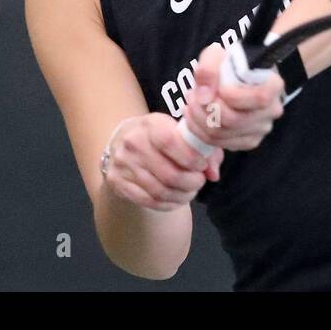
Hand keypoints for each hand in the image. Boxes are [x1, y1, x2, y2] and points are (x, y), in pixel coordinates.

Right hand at [103, 113, 221, 211]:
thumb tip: (213, 173)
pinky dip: (168, 204)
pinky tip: (176, 198)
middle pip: (168, 174)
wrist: (121, 142)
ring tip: (190, 190)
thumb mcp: (177, 131)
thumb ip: (203, 148)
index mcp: (150, 124)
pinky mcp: (117, 183)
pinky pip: (149, 201)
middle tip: (200, 181)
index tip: (202, 165)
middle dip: (192, 182)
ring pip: (160, 191)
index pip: (170, 142)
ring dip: (182, 195)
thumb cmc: (158, 136)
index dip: (191, 157)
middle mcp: (133, 143)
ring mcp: (122, 165)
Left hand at [182, 43, 285, 152]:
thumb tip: (204, 96)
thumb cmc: (229, 63)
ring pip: (222, 134)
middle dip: (205, 108)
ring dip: (198, 118)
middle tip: (192, 94)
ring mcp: (260, 129)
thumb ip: (209, 68)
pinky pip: (219, 143)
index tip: (218, 87)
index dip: (233, 96)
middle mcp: (271, 111)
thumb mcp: (217, 54)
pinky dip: (200, 130)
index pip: (260, 98)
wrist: (234, 74)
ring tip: (191, 101)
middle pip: (234, 120)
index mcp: (273, 86)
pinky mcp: (247, 141)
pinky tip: (195, 114)